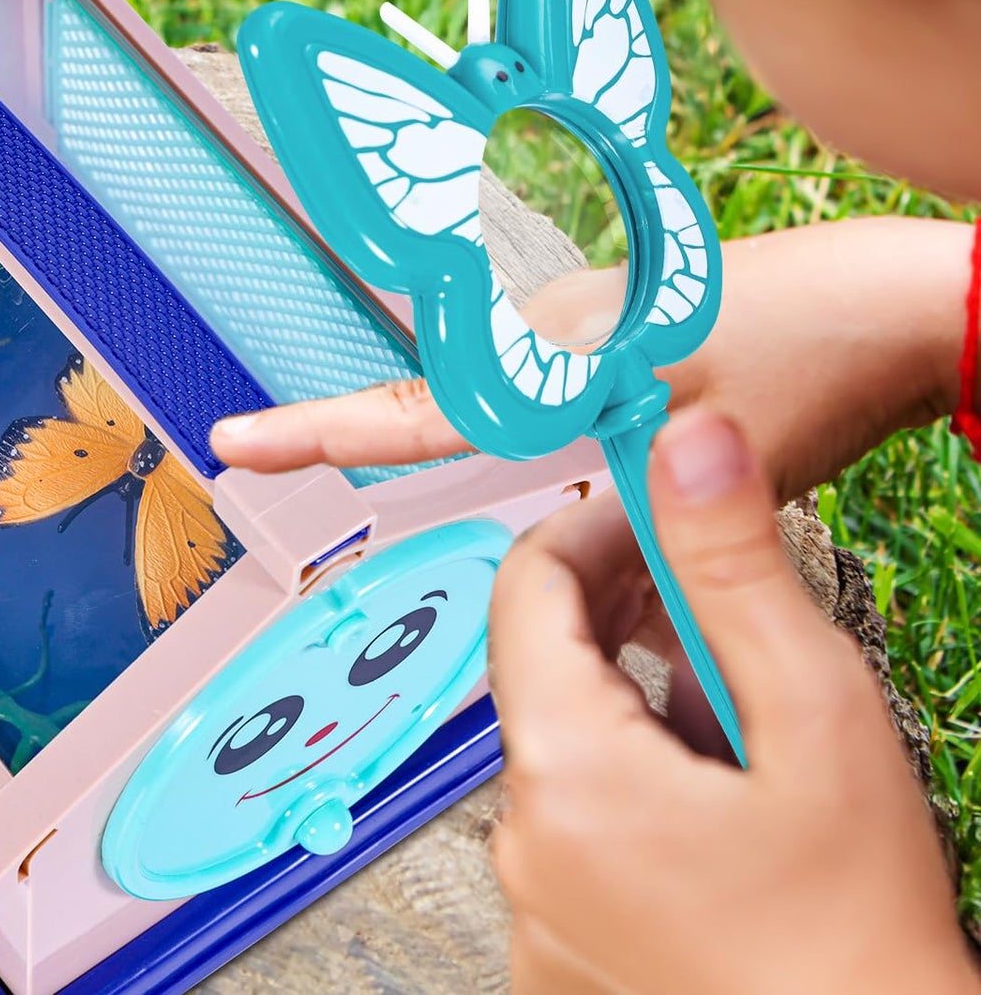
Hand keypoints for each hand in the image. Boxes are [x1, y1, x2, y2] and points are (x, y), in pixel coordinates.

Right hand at [210, 218, 971, 498]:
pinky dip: (565, 446)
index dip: (314, 432)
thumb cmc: (809, 373)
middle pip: (450, 402)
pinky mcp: (622, 327)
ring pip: (509, 405)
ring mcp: (587, 317)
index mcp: (555, 350)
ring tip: (574, 492)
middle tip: (316, 451)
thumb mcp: (698, 475)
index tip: (235, 441)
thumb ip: (610, 535)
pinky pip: (557, 394)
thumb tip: (552, 590)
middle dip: (404, 442)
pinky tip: (615, 479)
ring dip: (521, 463)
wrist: (894, 305)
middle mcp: (554, 319)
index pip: (411, 409)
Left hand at [490, 408, 976, 994]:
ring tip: (739, 713)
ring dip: (640, 705)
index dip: (592, 529)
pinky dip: (633, 788)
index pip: (526, 587)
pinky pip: (577, 832)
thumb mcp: (815, 718)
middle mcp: (520, 842)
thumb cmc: (863, 939)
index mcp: (562, 771)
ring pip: (569, 749)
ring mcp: (536, 908)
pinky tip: (718, 799)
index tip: (658, 512)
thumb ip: (735, 566)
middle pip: (546, 669)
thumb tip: (689, 440)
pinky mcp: (561, 953)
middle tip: (711, 598)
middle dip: (625, 613)